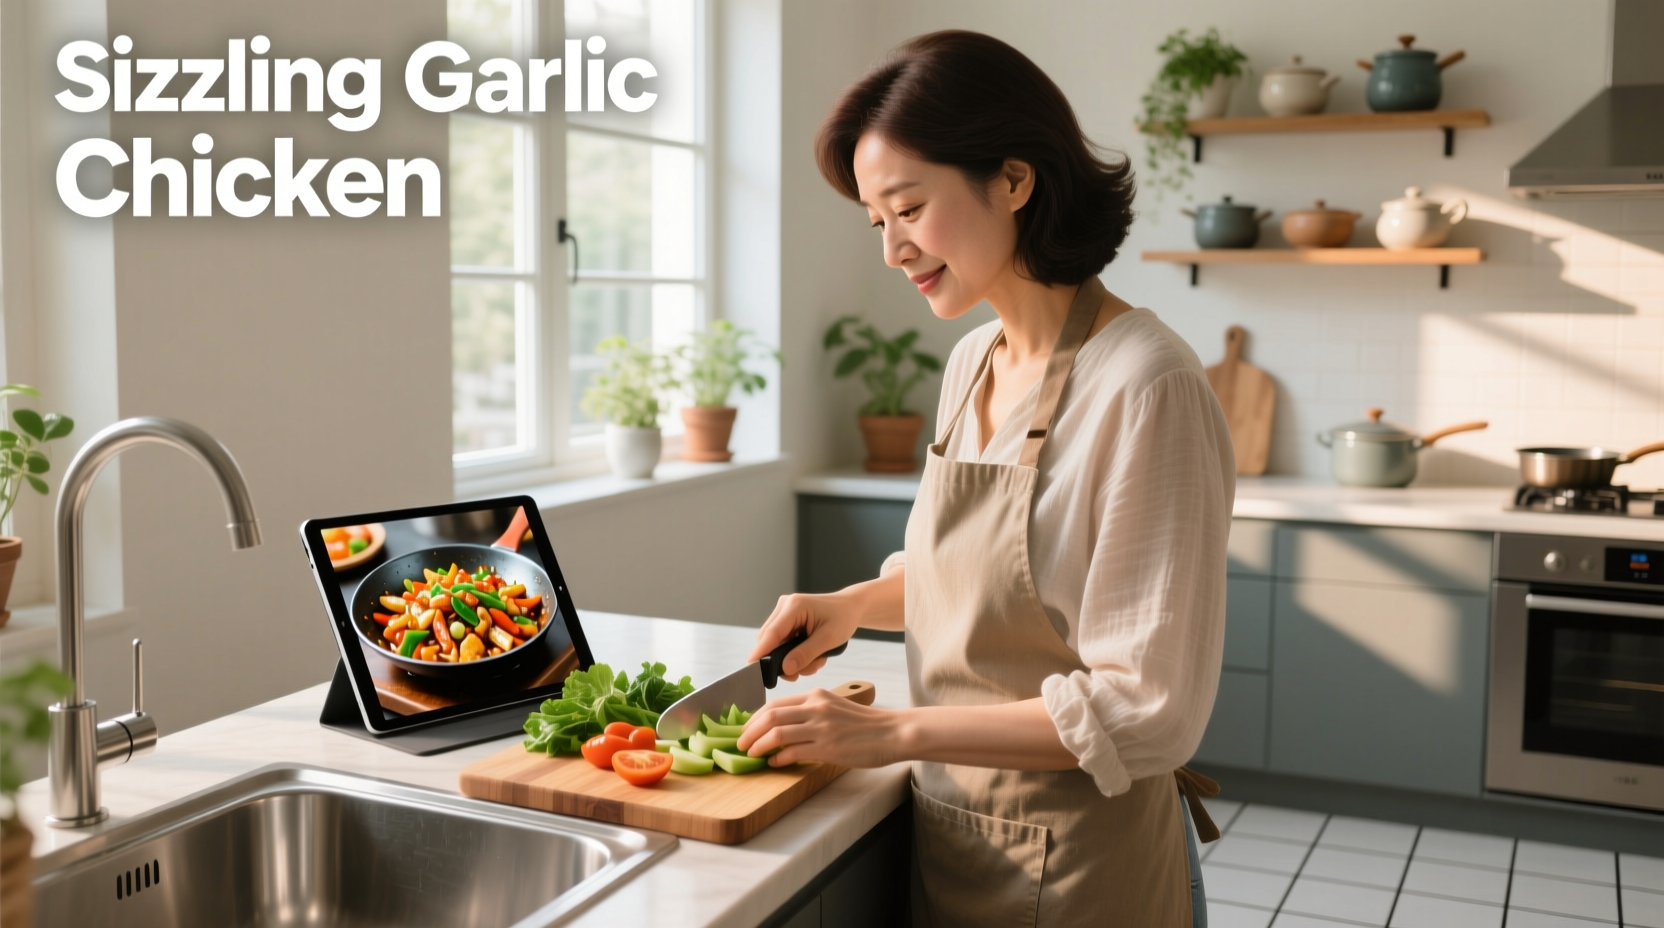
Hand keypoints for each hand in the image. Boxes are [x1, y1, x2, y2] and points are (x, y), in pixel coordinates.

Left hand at [736, 688, 905, 767]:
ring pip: (777, 733)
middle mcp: (816, 708)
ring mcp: (821, 727)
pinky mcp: (827, 747)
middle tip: (741, 743)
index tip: (747, 729)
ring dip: (758, 745)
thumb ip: (811, 713)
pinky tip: (774, 763)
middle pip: (770, 715)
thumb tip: (785, 730)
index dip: (755, 718)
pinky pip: (793, 752)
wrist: (893, 733)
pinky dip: (778, 758)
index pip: (775, 703)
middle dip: (749, 731)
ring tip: (752, 754)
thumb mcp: (836, 708)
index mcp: (817, 696)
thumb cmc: (867, 725)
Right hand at [747, 591, 860, 681]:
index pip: (772, 633)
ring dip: (791, 658)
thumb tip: (786, 669)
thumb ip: (806, 654)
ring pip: (775, 643)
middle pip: (769, 640)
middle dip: (783, 660)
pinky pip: (781, 642)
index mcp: (795, 606)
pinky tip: (811, 655)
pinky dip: (794, 653)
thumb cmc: (843, 618)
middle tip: (803, 672)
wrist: (850, 607)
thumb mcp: (829, 639)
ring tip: (814, 661)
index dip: (761, 652)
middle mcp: (785, 606)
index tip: (752, 668)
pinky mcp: (786, 620)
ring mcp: (784, 612)